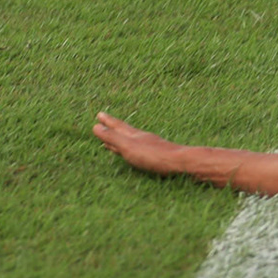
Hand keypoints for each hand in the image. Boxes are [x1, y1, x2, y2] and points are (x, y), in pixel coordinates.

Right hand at [94, 111, 219, 178]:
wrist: (181, 163)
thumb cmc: (153, 156)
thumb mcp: (129, 147)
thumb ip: (113, 138)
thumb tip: (96, 126)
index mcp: (134, 135)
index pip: (118, 126)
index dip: (108, 122)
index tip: (99, 114)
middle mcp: (143, 138)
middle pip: (125, 131)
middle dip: (113, 128)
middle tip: (104, 121)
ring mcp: (152, 146)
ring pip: (132, 140)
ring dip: (121, 139)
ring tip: (114, 139)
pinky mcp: (158, 155)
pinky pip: (140, 150)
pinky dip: (131, 149)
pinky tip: (135, 153)